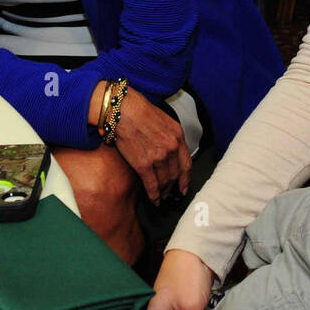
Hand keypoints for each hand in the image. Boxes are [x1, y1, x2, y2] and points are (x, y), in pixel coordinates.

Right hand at [112, 87, 190, 203]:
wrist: (122, 110)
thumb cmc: (139, 111)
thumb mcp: (164, 120)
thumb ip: (171, 137)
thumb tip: (171, 150)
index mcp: (178, 136)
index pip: (186, 163)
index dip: (186, 178)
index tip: (184, 186)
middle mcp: (171, 148)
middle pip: (175, 174)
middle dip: (173, 187)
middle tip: (171, 193)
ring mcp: (158, 157)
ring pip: (164, 181)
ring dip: (163, 192)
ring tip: (161, 197)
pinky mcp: (143, 164)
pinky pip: (151, 184)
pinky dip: (153, 194)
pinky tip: (154, 199)